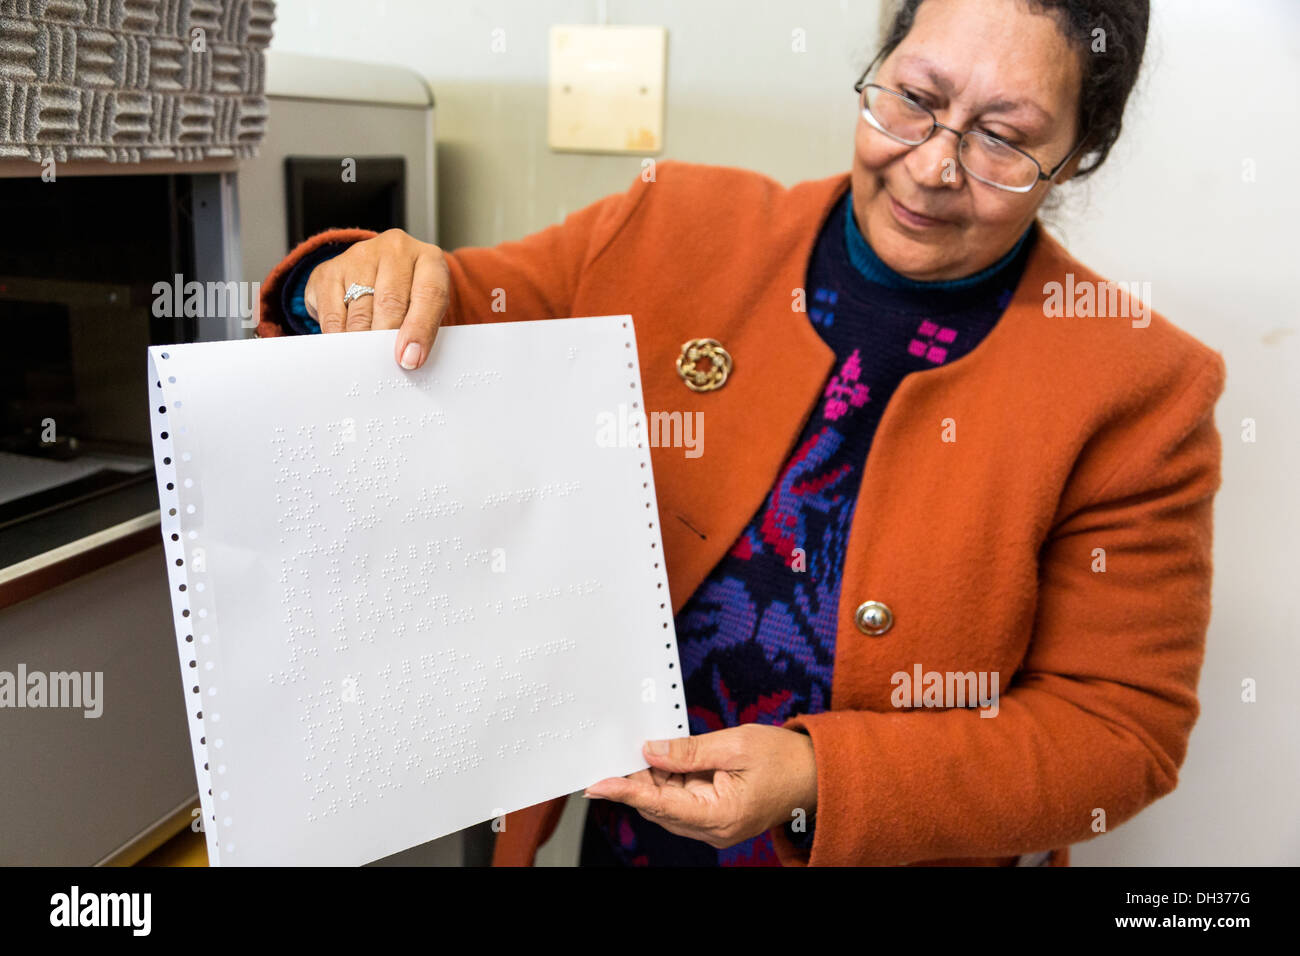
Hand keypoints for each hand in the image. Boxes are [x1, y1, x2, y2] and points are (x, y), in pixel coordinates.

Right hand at [303, 228, 450, 370]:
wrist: (377, 271)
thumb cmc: (409, 296)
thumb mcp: (426, 308)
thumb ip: (423, 329)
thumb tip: (408, 358)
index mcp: (429, 259)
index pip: (429, 295)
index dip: (419, 330)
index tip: (409, 359)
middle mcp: (396, 249)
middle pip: (391, 302)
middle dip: (386, 338)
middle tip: (383, 365)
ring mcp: (361, 255)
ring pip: (360, 310)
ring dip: (362, 340)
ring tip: (365, 360)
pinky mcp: (331, 269)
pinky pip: (333, 314)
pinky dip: (339, 336)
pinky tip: (345, 346)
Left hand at [582, 724, 817, 849]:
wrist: (817, 773)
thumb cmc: (784, 758)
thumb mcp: (735, 744)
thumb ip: (689, 750)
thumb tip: (650, 751)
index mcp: (720, 814)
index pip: (660, 804)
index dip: (626, 791)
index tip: (598, 783)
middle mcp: (714, 829)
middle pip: (659, 806)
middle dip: (637, 779)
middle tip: (617, 751)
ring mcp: (715, 826)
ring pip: (667, 804)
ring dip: (654, 778)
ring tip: (646, 749)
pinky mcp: (716, 816)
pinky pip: (682, 801)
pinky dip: (669, 781)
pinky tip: (664, 760)